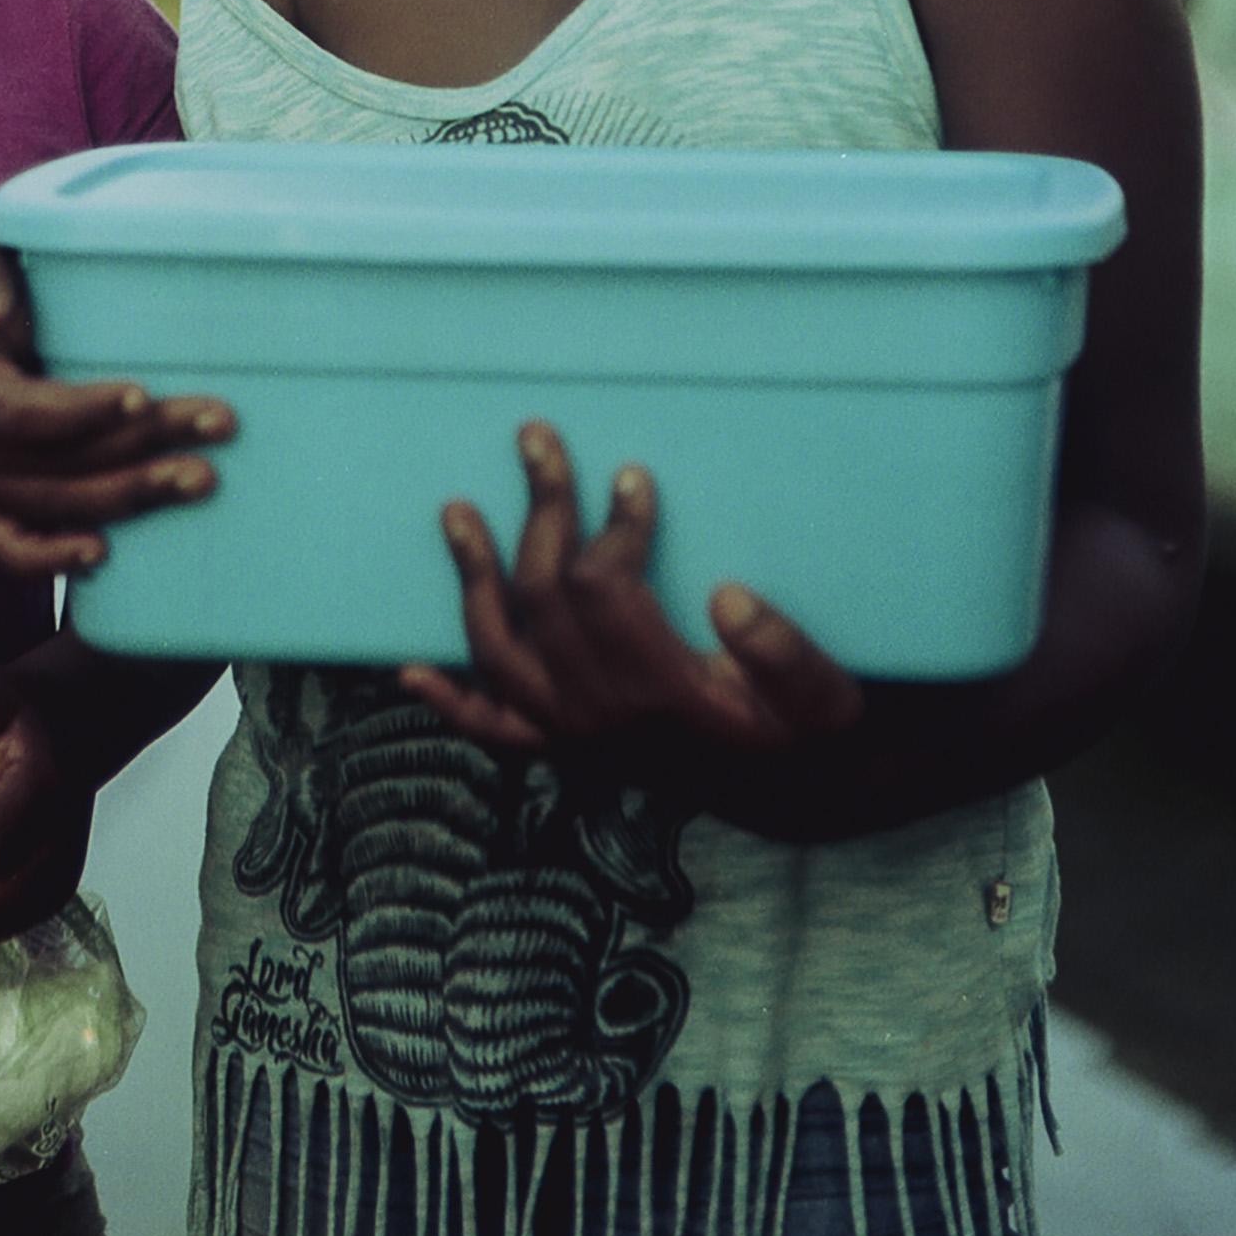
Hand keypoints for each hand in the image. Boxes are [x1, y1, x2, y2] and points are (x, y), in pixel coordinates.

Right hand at [0, 233, 234, 576]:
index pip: (14, 411)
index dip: (79, 411)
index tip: (142, 394)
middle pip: (51, 461)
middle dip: (140, 445)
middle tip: (216, 423)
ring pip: (50, 504)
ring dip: (129, 494)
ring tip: (200, 476)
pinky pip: (8, 551)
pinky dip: (51, 559)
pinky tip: (103, 553)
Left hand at [401, 422, 863, 760]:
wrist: (795, 797)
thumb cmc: (807, 731)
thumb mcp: (822, 697)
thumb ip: (785, 654)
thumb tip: (729, 596)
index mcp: (659, 690)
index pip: (604, 588)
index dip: (612, 526)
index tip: (631, 476)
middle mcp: (601, 714)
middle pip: (542, 598)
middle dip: (538, 511)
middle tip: (537, 438)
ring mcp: (574, 734)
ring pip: (498, 650)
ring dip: (472, 578)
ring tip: (457, 510)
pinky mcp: (567, 748)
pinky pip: (494, 731)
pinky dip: (451, 703)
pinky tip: (413, 672)